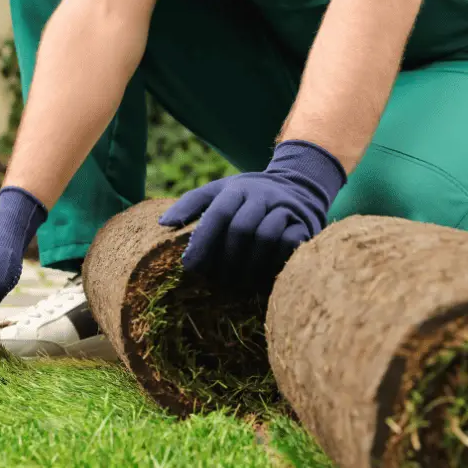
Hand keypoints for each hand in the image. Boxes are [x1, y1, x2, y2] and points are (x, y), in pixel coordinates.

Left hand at [158, 140, 345, 287]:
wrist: (299, 185)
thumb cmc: (248, 196)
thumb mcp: (219, 191)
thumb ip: (191, 204)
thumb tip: (163, 224)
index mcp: (237, 188)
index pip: (218, 213)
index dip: (203, 241)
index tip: (190, 267)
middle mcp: (262, 195)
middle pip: (241, 228)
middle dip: (226, 258)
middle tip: (218, 281)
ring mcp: (285, 209)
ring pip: (265, 237)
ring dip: (249, 264)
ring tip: (239, 282)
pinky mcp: (304, 225)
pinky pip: (288, 245)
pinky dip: (273, 262)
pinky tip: (263, 275)